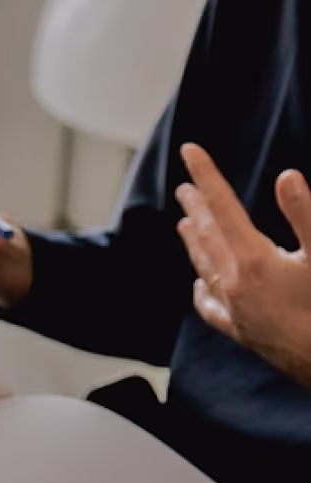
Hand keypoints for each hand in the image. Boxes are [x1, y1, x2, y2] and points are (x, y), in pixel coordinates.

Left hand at [175, 144, 310, 388]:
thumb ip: (305, 215)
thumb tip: (285, 176)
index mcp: (254, 261)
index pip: (224, 206)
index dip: (207, 175)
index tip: (190, 150)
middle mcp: (235, 284)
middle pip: (209, 235)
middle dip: (197, 206)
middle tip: (184, 186)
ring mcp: (234, 310)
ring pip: (205, 267)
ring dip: (194, 242)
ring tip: (184, 222)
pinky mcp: (241, 331)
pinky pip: (211, 306)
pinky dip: (203, 289)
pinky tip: (199, 285)